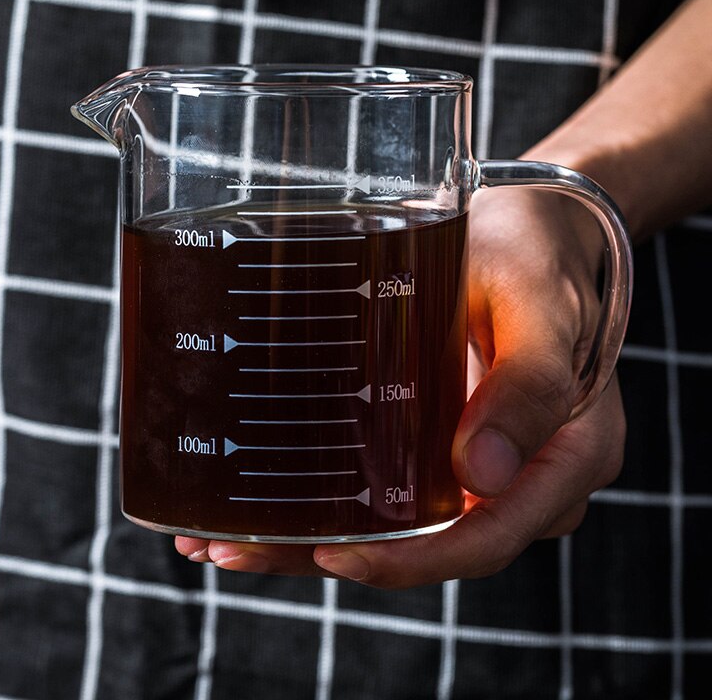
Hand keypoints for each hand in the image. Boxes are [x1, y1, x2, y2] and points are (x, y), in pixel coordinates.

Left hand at [175, 186, 625, 587]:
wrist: (528, 230)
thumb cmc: (536, 256)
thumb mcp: (539, 306)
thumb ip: (529, 384)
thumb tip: (482, 472)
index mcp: (564, 457)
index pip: (488, 537)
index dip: (412, 562)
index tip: (336, 557)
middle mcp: (522, 474)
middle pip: (432, 543)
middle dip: (338, 554)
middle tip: (242, 547)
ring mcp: (479, 459)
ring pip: (403, 523)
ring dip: (318, 534)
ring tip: (229, 535)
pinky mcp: (443, 438)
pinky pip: (395, 482)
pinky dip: (334, 496)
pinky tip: (267, 497)